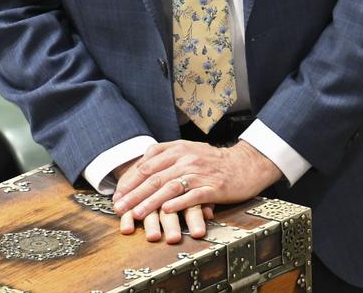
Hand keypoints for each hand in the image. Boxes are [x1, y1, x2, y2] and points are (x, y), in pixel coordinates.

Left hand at [113, 139, 281, 222]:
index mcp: (178, 148)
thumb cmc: (213, 161)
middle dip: (134, 194)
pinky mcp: (213, 187)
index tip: (118, 194)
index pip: (148, 163)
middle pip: (155, 176)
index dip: (131, 179)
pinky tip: (167, 211)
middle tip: (119, 208)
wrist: (244, 164)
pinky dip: (178, 203)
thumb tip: (140, 167)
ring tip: (136, 214)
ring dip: (151, 202)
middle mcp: (187, 157)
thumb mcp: (189, 150)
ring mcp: (200, 172)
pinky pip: (193, 195)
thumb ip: (166, 155)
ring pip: (170, 187)